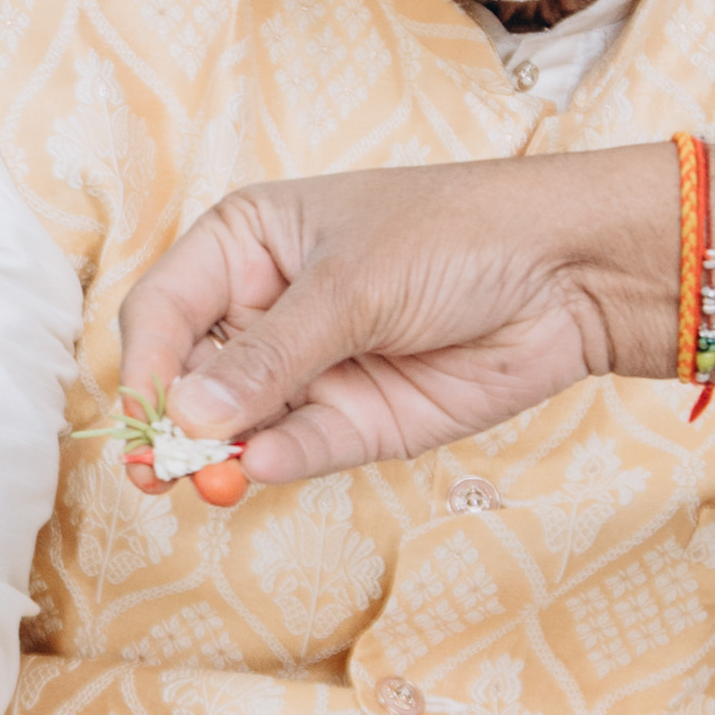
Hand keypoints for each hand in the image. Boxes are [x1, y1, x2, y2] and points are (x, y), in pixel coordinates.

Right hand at [118, 154, 666, 490]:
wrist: (571, 272)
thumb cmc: (457, 234)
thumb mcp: (354, 283)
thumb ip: (270, 357)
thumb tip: (188, 419)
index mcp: (246, 245)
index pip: (166, 310)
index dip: (146, 365)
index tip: (143, 416)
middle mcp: (266, 309)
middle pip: (190, 376)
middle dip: (172, 423)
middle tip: (156, 470)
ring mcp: (309, 370)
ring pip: (238, 424)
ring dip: (219, 455)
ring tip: (205, 480)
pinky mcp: (354, 421)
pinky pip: (298, 449)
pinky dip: (274, 462)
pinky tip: (260, 467)